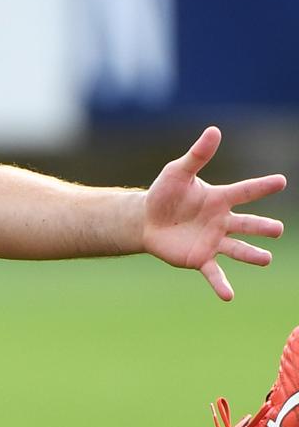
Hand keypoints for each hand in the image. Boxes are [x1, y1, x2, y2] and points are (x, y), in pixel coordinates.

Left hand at [143, 126, 286, 300]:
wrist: (146, 220)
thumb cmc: (165, 194)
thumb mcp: (177, 172)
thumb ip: (197, 155)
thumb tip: (214, 130)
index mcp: (219, 199)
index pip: (244, 191)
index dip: (261, 186)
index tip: (280, 181)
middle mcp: (222, 222)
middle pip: (248, 224)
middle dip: (263, 227)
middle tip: (277, 230)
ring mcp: (214, 242)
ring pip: (238, 249)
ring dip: (251, 254)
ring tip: (266, 258)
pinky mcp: (200, 258)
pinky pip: (214, 272)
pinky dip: (222, 284)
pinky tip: (229, 296)